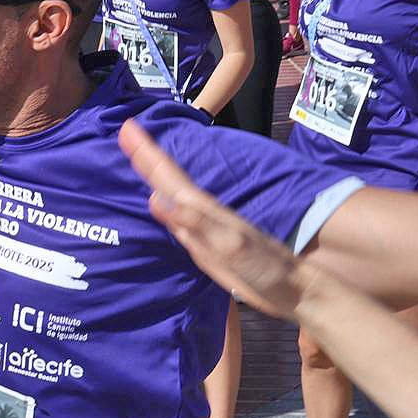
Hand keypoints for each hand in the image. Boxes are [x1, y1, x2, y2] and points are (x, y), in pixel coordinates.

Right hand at [118, 120, 310, 320]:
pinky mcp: (203, 247)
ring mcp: (202, 229)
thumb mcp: (228, 245)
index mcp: (203, 210)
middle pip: (166, 180)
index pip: (168, 176)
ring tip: (136, 156)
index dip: (147, 154)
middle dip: (145, 157)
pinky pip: (174, 219)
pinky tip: (158, 203)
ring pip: (168, 196)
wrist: (291, 290)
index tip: (127, 127)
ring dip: (151, 175)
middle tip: (125, 131)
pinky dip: (161, 205)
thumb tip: (156, 198)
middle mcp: (200, 214)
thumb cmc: (264, 267)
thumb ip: (194, 222)